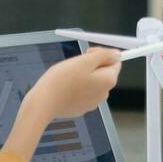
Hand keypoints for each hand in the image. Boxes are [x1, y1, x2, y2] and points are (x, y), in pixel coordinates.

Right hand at [2, 48, 120, 161]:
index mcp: (108, 80)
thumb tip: (118, 54)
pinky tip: (65, 86)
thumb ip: (104, 55)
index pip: (115, 62)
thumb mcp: (84, 61)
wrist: (43, 103)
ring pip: (93, 82)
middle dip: (92, 65)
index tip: (87, 53)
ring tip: (68, 74)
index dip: (102, 54)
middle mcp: (104, 93)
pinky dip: (77, 87)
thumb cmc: (63, 80)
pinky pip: (83, 92)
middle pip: (104, 72)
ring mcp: (93, 103)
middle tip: (75, 63)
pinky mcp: (81, 108)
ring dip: (84, 75)